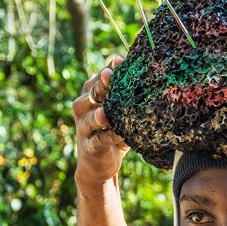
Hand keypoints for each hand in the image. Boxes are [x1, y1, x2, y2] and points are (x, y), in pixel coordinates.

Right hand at [73, 56, 127, 185]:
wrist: (97, 164)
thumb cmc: (111, 130)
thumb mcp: (116, 110)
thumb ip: (123, 93)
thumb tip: (143, 69)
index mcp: (89, 96)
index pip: (98, 79)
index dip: (109, 70)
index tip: (120, 61)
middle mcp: (83, 109)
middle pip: (92, 94)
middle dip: (101, 85)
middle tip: (110, 76)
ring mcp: (84, 128)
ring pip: (90, 119)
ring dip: (98, 115)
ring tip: (105, 113)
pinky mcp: (90, 147)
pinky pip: (99, 140)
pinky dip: (109, 137)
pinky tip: (120, 134)